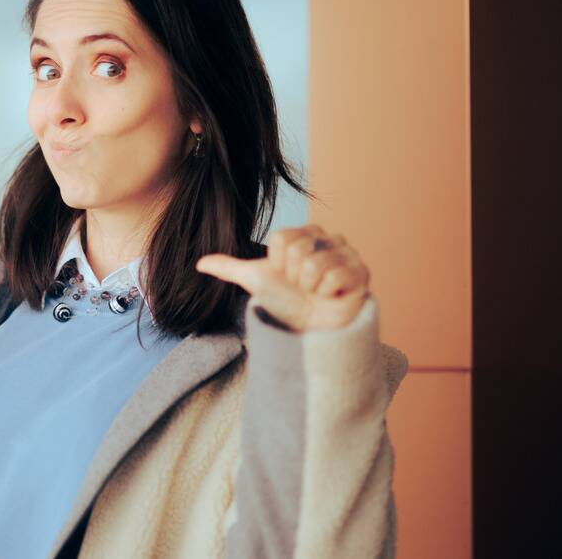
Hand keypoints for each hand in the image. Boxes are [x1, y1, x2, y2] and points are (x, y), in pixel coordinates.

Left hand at [194, 224, 370, 331]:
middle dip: (294, 276)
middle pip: (298, 250)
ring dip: (310, 286)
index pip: (281, 239)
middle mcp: (329, 237)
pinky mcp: (363, 271)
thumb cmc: (286, 302)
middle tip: (303, 287)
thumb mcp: (255, 281)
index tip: (286, 276)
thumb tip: (199, 263)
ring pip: (315, 264)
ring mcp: (349, 253)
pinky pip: (335, 275)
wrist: (311, 328)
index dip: (278, 264)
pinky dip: (328, 292)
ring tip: (318, 292)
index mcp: (304, 233)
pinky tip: (332, 296)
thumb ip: (230, 268)